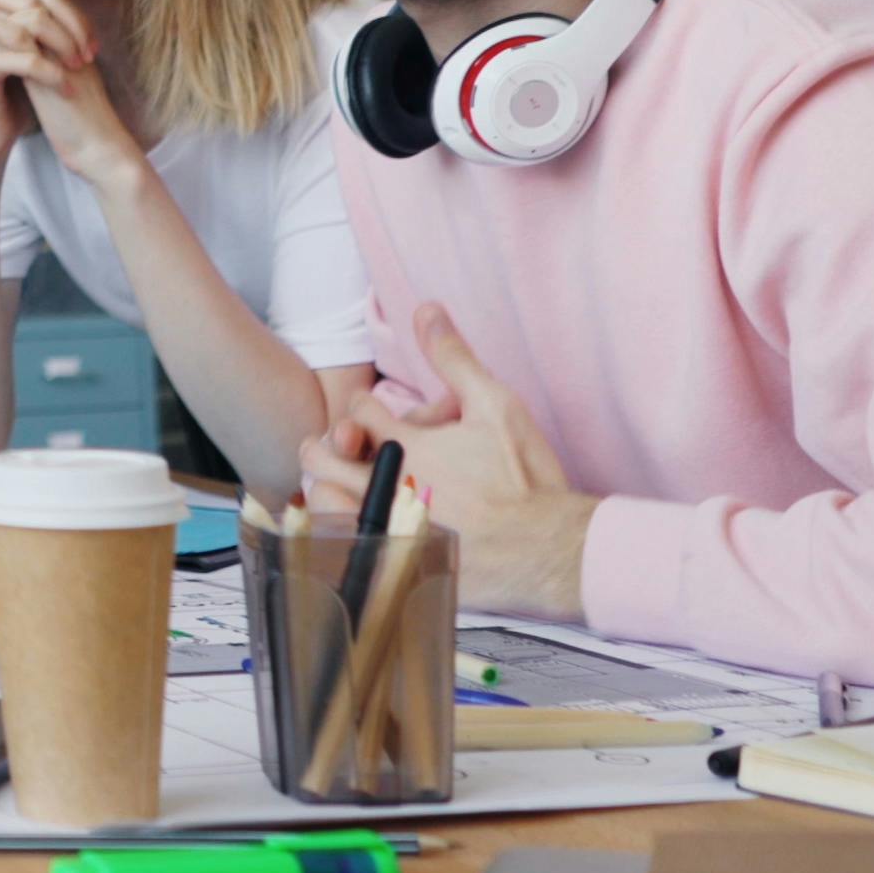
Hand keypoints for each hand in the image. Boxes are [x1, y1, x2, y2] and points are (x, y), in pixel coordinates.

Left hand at [0, 0, 144, 190]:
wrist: (99, 147)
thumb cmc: (81, 120)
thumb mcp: (66, 81)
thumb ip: (52, 59)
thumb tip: (27, 46)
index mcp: (76, 40)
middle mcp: (71, 40)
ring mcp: (63, 52)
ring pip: (30, 12)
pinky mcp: (53, 71)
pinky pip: (23, 38)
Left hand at [323, 305, 598, 620]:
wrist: (550, 551)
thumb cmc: (526, 478)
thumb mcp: (495, 406)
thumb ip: (454, 358)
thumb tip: (426, 309)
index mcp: (406, 445)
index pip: (359, 411)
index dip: (365, 405)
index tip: (374, 410)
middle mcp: (386, 486)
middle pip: (323, 458)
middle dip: (327, 444)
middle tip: (344, 444)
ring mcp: (387, 528)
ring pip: (326, 505)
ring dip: (330, 489)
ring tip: (345, 485)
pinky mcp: (394, 563)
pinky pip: (349, 547)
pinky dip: (346, 532)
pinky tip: (365, 526)